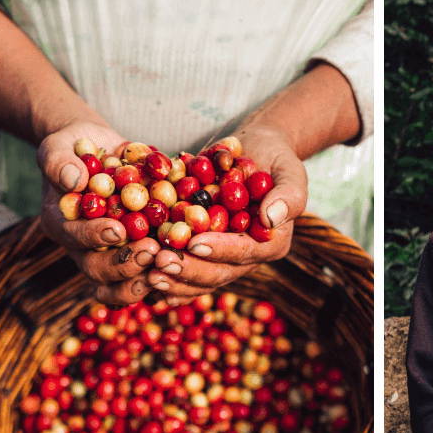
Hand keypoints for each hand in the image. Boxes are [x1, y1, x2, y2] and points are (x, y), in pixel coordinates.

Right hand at [38, 121, 160, 305]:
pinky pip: (145, 274)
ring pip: (120, 282)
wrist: (95, 150)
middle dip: (124, 264)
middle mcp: (82, 246)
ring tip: (167, 264)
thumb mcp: (58, 147)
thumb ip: (60, 162)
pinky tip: (183, 267)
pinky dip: (162, 274)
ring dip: (144, 277)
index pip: (74, 236)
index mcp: (61, 223)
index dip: (94, 236)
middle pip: (97, 268)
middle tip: (151, 252)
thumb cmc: (72, 147)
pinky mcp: (133, 252)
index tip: (117, 229)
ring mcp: (108, 254)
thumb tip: (73, 179)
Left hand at [145, 124, 304, 304]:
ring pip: (198, 279)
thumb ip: (288, 195)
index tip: (195, 242)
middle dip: (188, 269)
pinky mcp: (203, 255)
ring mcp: (223, 260)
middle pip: (218, 273)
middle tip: (160, 262)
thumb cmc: (275, 158)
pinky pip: (185, 275)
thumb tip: (270, 219)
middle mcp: (247, 258)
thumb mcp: (289, 169)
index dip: (220, 249)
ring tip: (148, 273)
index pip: (244, 252)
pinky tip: (143, 277)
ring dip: (173, 279)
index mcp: (271, 243)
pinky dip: (167, 279)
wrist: (254, 152)